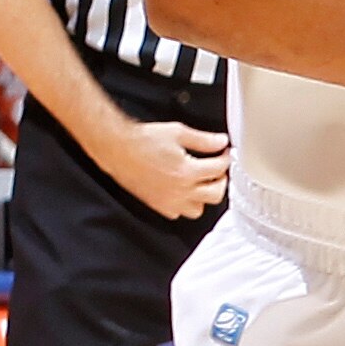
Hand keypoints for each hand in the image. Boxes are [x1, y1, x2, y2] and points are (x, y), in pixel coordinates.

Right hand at [92, 115, 228, 221]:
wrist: (119, 149)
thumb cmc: (143, 140)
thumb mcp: (178, 132)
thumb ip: (203, 140)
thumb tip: (220, 142)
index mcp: (187, 171)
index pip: (219, 169)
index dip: (226, 158)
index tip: (224, 153)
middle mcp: (180, 190)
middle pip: (216, 194)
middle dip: (221, 180)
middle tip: (218, 169)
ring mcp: (169, 201)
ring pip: (199, 209)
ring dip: (204, 196)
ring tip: (202, 182)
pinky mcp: (158, 205)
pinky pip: (178, 213)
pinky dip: (184, 204)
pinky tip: (183, 191)